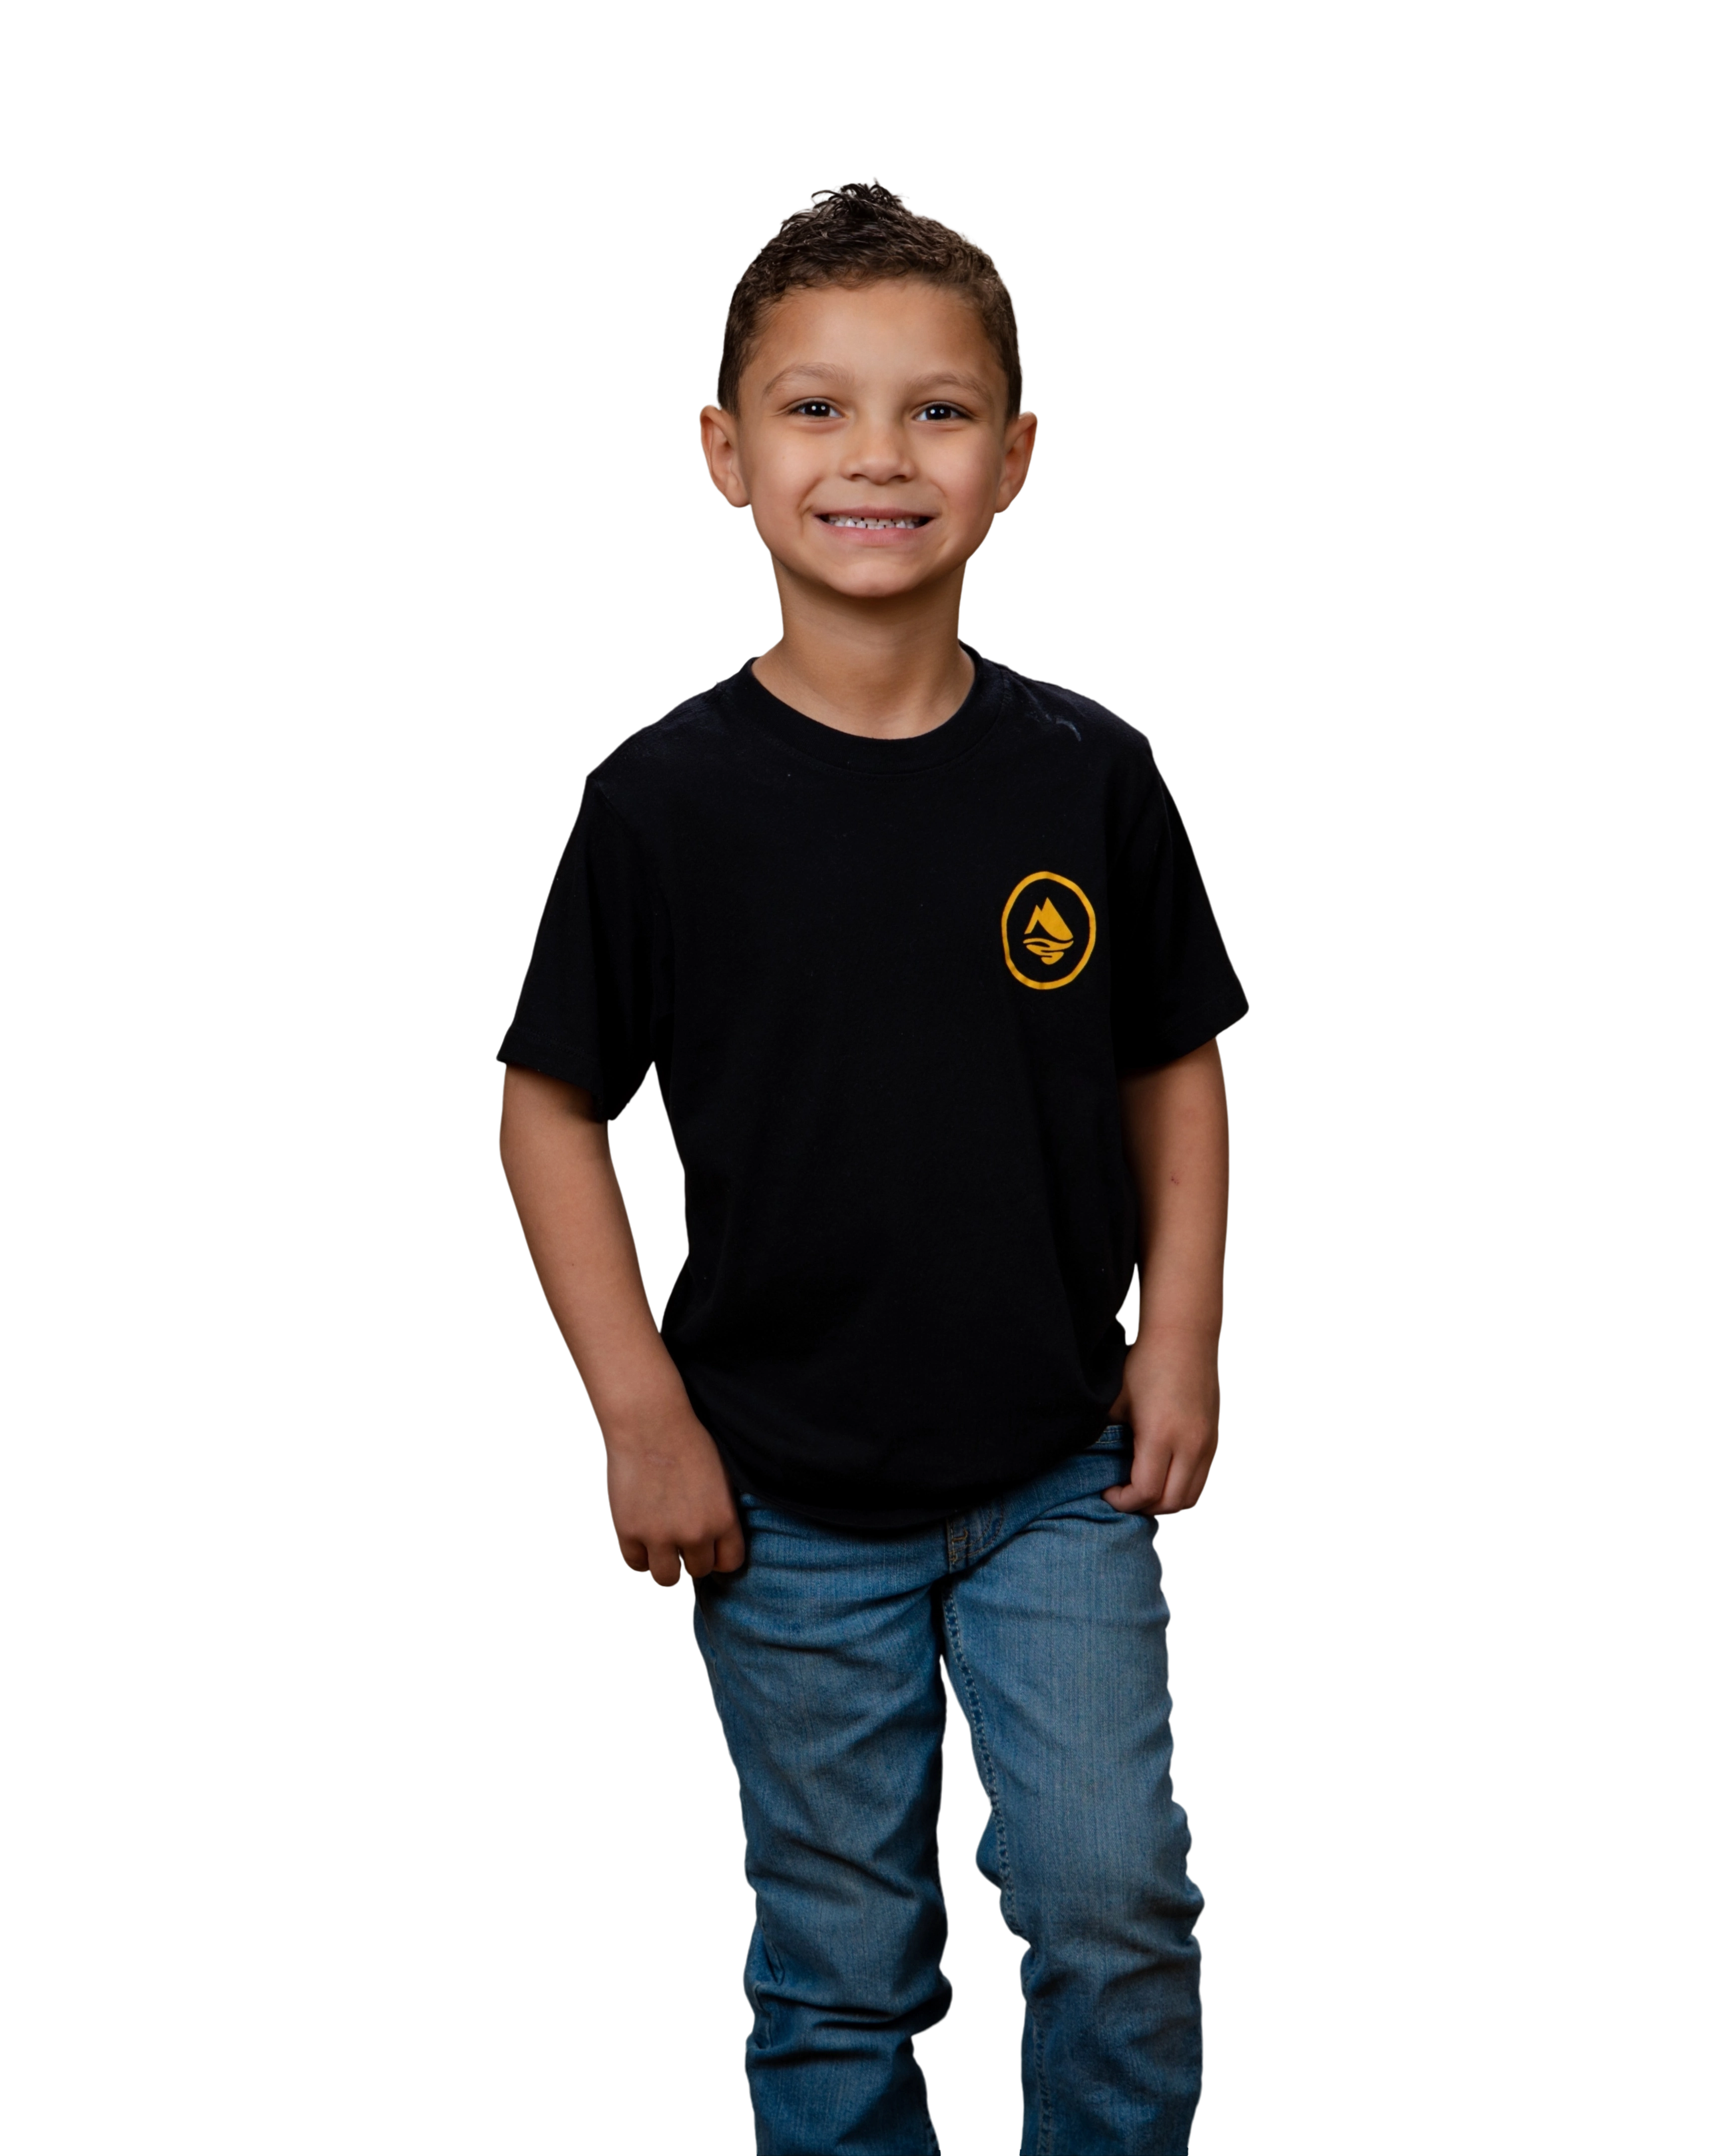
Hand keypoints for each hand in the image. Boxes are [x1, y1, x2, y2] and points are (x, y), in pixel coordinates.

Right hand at [600, 1404, 746, 1587]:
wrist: (649, 1422)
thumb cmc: (686, 1441)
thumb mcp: (721, 1477)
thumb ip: (722, 1512)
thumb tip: (719, 1541)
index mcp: (723, 1519)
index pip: (729, 1563)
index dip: (718, 1557)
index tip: (709, 1550)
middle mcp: (694, 1533)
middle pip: (698, 1571)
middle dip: (691, 1559)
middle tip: (681, 1542)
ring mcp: (660, 1535)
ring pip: (667, 1578)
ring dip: (666, 1566)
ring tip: (662, 1548)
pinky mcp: (629, 1531)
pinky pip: (634, 1564)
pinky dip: (638, 1555)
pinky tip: (641, 1537)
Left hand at [1101, 1331, 1221, 1517]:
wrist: (1184, 1337)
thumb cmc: (1145, 1364)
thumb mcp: (1115, 1400)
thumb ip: (1103, 1435)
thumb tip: (1087, 1462)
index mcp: (1162, 1435)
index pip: (1146, 1492)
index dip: (1122, 1501)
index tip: (1106, 1491)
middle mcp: (1191, 1445)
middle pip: (1171, 1503)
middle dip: (1143, 1507)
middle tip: (1122, 1495)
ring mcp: (1207, 1444)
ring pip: (1191, 1498)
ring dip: (1166, 1502)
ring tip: (1143, 1489)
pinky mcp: (1214, 1440)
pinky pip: (1201, 1481)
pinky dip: (1181, 1488)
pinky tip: (1163, 1475)